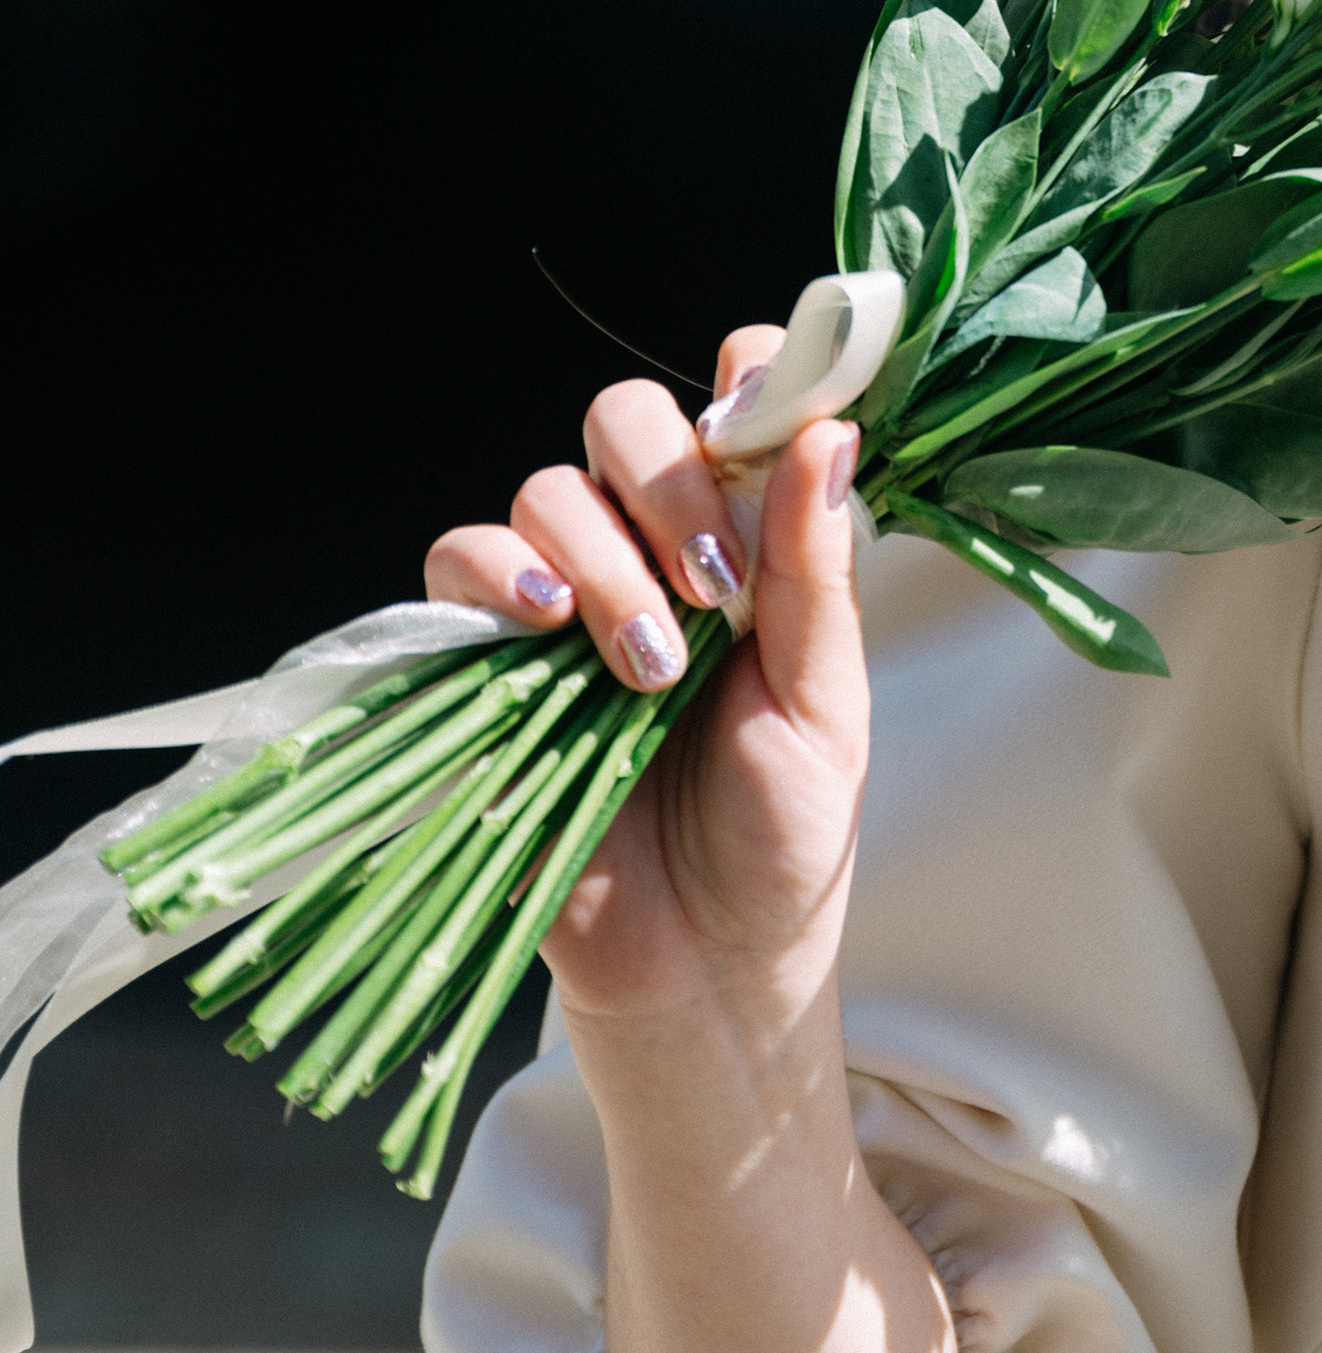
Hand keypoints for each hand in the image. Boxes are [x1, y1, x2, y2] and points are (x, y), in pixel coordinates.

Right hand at [423, 327, 871, 1035]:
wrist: (704, 968)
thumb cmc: (778, 842)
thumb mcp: (823, 702)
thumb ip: (815, 568)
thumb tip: (828, 430)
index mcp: (748, 547)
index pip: (736, 407)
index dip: (748, 384)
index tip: (767, 417)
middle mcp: (653, 552)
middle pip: (626, 418)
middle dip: (669, 479)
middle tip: (714, 584)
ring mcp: (566, 601)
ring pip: (550, 488)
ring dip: (607, 559)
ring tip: (651, 667)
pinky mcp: (488, 658)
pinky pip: (462, 559)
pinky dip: (500, 570)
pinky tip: (549, 625)